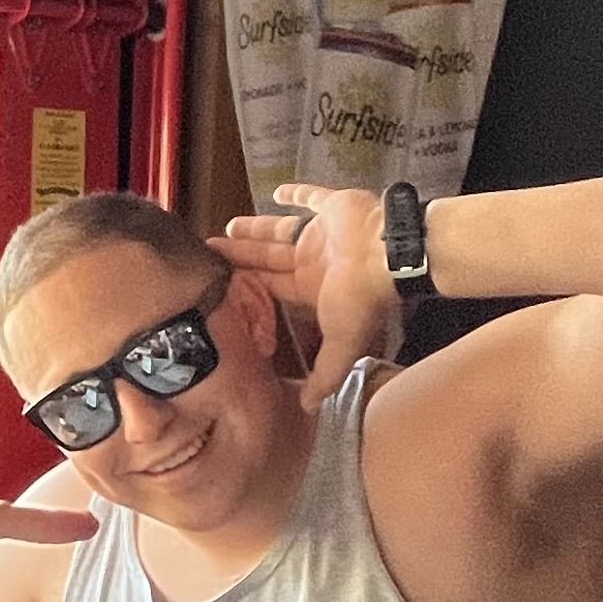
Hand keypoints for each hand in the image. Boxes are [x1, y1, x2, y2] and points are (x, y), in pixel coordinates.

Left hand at [223, 185, 399, 407]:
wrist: (389, 255)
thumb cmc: (363, 297)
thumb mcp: (342, 343)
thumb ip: (325, 374)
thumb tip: (310, 410)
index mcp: (312, 288)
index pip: (273, 288)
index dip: (250, 287)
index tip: (224, 284)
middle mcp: (315, 261)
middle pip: (268, 258)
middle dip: (242, 256)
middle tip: (213, 252)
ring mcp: (324, 234)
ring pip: (281, 229)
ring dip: (257, 229)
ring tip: (230, 226)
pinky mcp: (335, 207)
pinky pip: (313, 197)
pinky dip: (298, 193)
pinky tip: (278, 191)